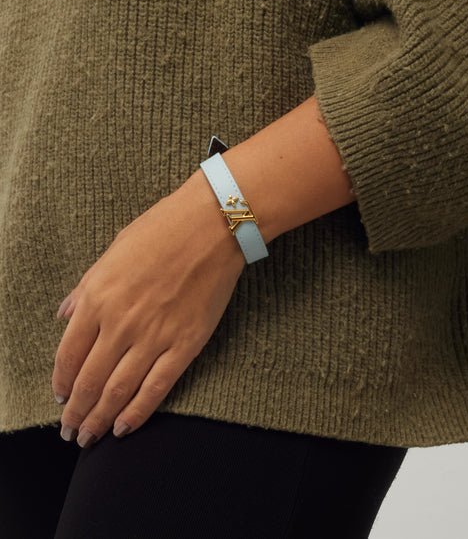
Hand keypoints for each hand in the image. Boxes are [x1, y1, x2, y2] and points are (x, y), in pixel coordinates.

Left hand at [52, 170, 245, 447]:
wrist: (212, 225)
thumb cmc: (161, 230)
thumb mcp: (112, 252)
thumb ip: (86, 288)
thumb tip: (64, 315)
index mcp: (98, 298)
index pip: (68, 356)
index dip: (61, 383)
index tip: (61, 399)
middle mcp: (120, 324)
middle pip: (89, 381)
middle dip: (77, 413)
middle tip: (73, 431)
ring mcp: (153, 337)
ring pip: (118, 391)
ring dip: (101, 419)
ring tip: (92, 437)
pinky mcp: (185, 344)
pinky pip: (156, 388)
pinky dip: (138, 412)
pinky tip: (125, 428)